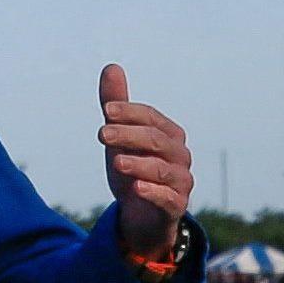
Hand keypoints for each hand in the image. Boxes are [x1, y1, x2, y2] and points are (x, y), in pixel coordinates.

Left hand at [99, 66, 194, 261]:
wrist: (140, 216)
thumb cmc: (133, 170)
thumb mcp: (120, 138)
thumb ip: (117, 105)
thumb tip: (111, 66)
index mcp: (169, 134)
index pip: (151, 117)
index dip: (130, 112)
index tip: (106, 111)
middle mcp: (180, 156)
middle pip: (156, 140)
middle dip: (129, 135)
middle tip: (102, 134)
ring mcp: (181, 182)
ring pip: (162, 170)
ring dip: (139, 164)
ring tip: (116, 162)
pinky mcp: (176, 207)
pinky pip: (169, 199)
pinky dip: (153, 193)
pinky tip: (136, 188)